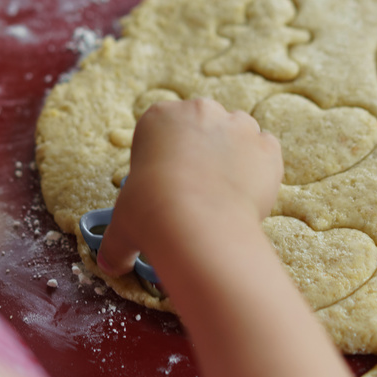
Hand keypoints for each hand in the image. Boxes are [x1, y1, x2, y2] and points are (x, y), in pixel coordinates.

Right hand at [97, 98, 282, 277]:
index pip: (165, 130)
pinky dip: (261, 171)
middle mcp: (200, 111)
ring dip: (234, 158)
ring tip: (224, 195)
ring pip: (239, 135)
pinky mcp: (267, 145)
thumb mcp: (123, 224)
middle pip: (204, 126)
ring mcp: (238, 124)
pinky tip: (247, 196)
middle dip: (204, 152)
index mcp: (159, 116)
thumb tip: (109, 265)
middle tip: (199, 190)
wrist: (198, 224)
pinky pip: (266, 152)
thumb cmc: (151, 213)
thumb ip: (116, 242)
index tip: (169, 182)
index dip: (168, 157)